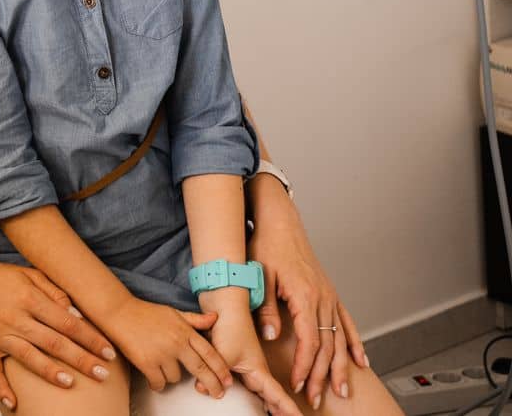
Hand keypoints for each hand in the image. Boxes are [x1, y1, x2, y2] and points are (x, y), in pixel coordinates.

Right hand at [0, 258, 117, 411]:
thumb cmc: (0, 276)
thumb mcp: (29, 273)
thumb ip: (54, 291)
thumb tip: (77, 313)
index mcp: (29, 298)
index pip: (66, 322)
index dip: (90, 337)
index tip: (109, 351)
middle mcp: (15, 318)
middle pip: (53, 342)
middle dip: (81, 359)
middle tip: (103, 373)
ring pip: (28, 357)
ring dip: (50, 372)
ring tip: (71, 383)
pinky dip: (1, 388)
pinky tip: (15, 404)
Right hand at [102, 296, 229, 396]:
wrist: (118, 311)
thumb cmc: (146, 312)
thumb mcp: (173, 312)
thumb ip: (195, 319)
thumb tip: (214, 319)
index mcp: (185, 331)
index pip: (210, 353)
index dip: (221, 369)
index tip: (228, 381)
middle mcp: (176, 343)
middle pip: (201, 370)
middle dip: (212, 384)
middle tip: (217, 394)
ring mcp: (162, 353)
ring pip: (177, 377)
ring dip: (173, 376)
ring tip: (164, 369)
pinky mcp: (146, 362)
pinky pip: (159, 382)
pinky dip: (158, 384)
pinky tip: (155, 380)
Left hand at [208, 305, 298, 415]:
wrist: (223, 302)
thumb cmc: (230, 323)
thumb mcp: (223, 351)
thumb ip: (216, 372)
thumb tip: (204, 389)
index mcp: (258, 370)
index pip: (276, 395)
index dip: (288, 408)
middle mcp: (256, 369)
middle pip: (271, 396)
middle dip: (281, 410)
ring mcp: (246, 365)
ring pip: (260, 391)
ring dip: (268, 404)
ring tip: (276, 415)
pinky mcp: (234, 359)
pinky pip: (246, 384)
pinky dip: (252, 393)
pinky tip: (251, 400)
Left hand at [250, 184, 365, 403]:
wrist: (279, 222)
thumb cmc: (266, 245)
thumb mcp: (259, 275)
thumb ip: (265, 307)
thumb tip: (270, 335)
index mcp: (304, 296)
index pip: (309, 341)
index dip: (304, 366)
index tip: (298, 384)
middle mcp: (322, 298)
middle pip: (326, 345)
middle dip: (321, 374)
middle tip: (315, 397)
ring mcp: (329, 296)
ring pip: (339, 338)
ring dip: (339, 366)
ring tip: (340, 389)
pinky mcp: (329, 293)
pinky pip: (346, 322)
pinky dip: (354, 343)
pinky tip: (359, 361)